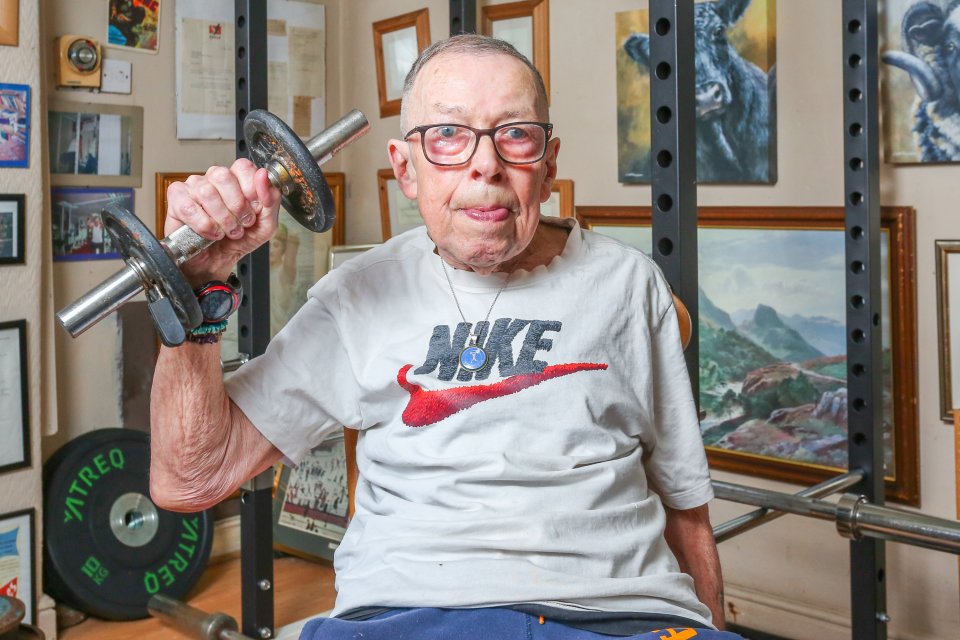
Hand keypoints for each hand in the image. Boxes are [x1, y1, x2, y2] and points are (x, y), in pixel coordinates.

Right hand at [165, 159, 280, 284]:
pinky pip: (189, 207)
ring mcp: (193, 187)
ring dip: (222, 219)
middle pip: (223, 176)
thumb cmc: (240, 241)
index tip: (253, 210)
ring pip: (207, 192)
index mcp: (237, 179)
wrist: (218, 263)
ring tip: (226, 231)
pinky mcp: (177, 199)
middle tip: (240, 224)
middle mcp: (214, 179)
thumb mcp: (265, 225)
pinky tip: (211, 233)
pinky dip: (204, 225)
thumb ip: (271, 200)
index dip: (250, 189)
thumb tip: (264, 175)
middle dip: (236, 206)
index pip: (243, 167)